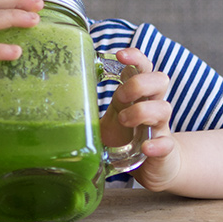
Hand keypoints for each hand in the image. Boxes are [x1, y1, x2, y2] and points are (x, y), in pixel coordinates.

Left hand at [99, 48, 179, 190]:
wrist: (153, 166)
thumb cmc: (127, 138)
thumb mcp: (108, 121)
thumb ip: (90, 113)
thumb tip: (56, 107)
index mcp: (138, 95)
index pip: (144, 67)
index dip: (135, 57)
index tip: (120, 55)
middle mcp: (152, 106)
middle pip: (160, 80)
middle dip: (139, 83)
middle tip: (119, 96)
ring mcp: (160, 127)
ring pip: (164, 108)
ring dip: (142, 111)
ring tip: (124, 120)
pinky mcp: (164, 150)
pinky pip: (166, 143)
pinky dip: (157, 144)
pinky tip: (146, 148)